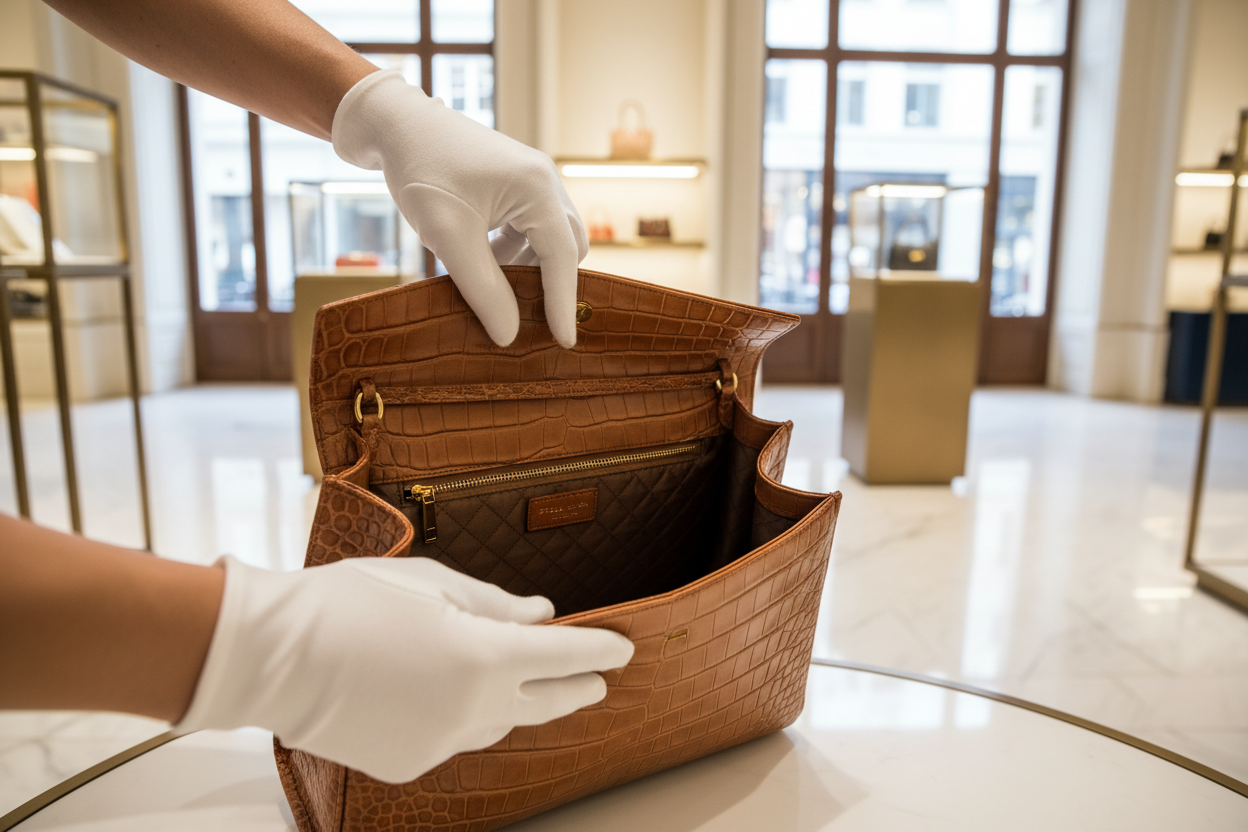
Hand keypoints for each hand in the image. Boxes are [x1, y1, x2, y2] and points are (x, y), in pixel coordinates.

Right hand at [175, 556, 633, 783]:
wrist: (271, 654)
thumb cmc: (348, 603)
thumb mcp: (432, 585)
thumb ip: (495, 605)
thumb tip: (540, 614)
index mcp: (483, 656)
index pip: (563, 656)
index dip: (598, 650)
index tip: (622, 648)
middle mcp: (470, 708)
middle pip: (543, 701)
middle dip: (575, 689)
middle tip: (598, 683)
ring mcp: (439, 742)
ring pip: (496, 722)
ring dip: (515, 701)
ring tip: (525, 684)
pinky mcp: (408, 763)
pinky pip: (452, 738)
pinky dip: (460, 716)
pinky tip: (448, 695)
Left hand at [332, 69, 587, 347]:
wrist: (395, 123)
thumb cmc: (420, 172)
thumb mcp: (448, 237)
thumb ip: (483, 288)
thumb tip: (509, 335)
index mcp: (536, 188)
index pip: (562, 257)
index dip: (562, 303)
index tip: (563, 343)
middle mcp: (545, 180)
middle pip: (568, 247)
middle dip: (549, 283)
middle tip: (521, 316)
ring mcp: (533, 178)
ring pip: (550, 238)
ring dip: (529, 266)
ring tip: (493, 285)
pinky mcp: (517, 182)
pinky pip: (532, 226)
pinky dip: (517, 250)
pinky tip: (485, 259)